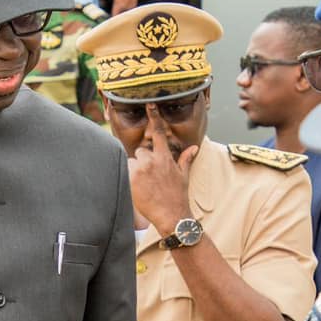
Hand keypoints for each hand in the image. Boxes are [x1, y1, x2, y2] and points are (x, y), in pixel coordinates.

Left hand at [128, 105, 195, 233]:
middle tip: (150, 178)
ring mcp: (141, 169)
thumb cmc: (178, 196)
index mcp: (165, 157)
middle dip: (143, 162)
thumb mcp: (184, 176)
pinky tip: (138, 189)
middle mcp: (152, 160)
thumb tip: (195, 147)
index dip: (154, 117)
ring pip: (132, 162)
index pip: (159, 133)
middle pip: (140, 152)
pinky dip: (129, 179)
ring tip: (144, 185)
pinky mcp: (131, 178)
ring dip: (135, 171)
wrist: (172, 215)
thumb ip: (186, 159)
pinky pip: (125, 172)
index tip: (150, 104)